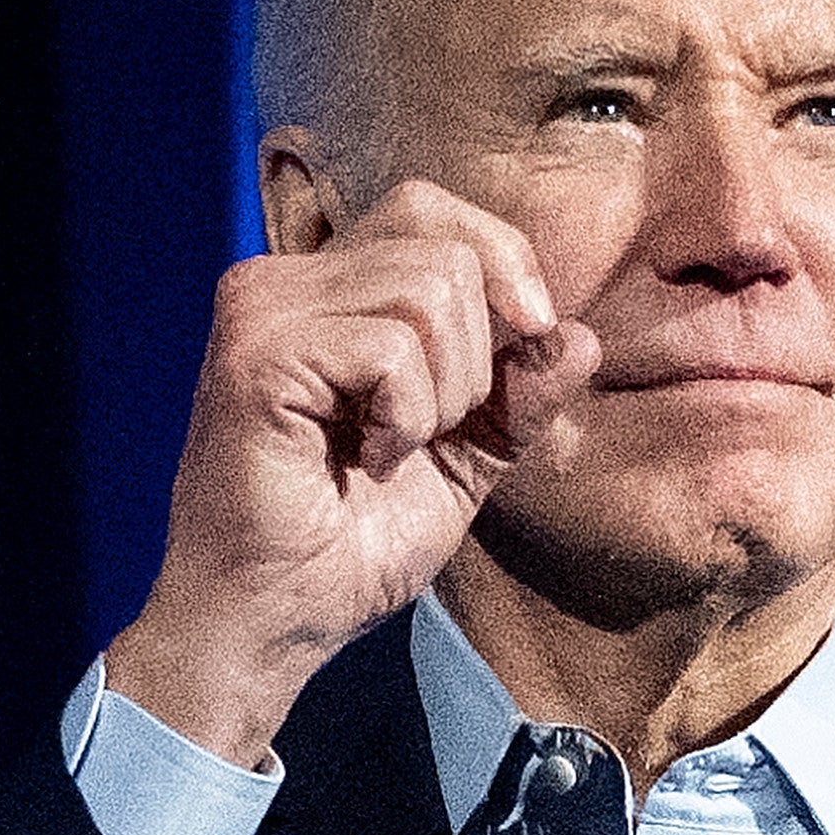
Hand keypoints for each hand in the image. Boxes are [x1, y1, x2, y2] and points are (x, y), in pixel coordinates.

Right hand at [102, 183, 599, 768]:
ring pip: (427, 288)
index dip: (501, 260)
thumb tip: (578, 334)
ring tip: (391, 449)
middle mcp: (282, 282)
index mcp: (323, 292)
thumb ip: (519, 394)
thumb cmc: (348, 546)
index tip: (532, 335)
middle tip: (431, 432)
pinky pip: (389, 348)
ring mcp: (261, 310)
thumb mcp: (465, 459)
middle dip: (478, 352)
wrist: (273, 623)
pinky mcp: (257, 354)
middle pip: (442, 245)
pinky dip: (407, 416)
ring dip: (444, 391)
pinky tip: (366, 460)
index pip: (430, 211)